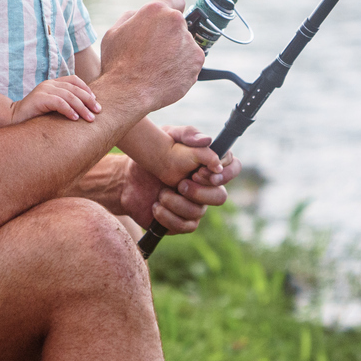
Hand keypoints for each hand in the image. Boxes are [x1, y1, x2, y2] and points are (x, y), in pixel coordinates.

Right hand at [10, 74, 100, 123]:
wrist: (13, 119)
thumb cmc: (35, 116)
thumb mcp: (52, 107)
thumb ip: (64, 104)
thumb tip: (86, 110)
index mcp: (53, 84)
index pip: (74, 80)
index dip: (87, 89)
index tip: (96, 102)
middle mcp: (49, 84)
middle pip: (75, 88)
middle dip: (89, 100)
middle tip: (98, 111)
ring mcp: (44, 90)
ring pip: (69, 95)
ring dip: (82, 107)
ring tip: (90, 118)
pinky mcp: (39, 99)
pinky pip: (58, 102)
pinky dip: (69, 110)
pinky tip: (75, 118)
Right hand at [97, 0, 201, 114]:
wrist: (129, 92)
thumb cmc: (117, 63)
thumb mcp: (115, 32)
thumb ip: (133, 17)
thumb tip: (142, 15)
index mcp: (156, 10)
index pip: (176, 1)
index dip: (171, 12)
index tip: (168, 22)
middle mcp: (176, 22)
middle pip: (180, 25)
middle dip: (170, 35)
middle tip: (155, 51)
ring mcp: (189, 41)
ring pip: (186, 43)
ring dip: (177, 51)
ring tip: (158, 66)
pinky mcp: (197, 60)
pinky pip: (191, 60)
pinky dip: (183, 67)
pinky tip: (166, 74)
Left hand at [120, 125, 236, 233]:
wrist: (128, 178)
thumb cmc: (152, 154)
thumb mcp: (168, 136)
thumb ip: (188, 134)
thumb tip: (208, 141)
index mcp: (208, 165)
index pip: (232, 167)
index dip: (223, 172)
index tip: (201, 171)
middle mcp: (206, 187)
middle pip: (220, 196)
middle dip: (200, 192)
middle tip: (181, 184)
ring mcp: (194, 205)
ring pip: (199, 212)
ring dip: (177, 203)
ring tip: (160, 195)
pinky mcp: (181, 221)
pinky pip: (186, 226)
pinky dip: (169, 217)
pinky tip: (156, 207)